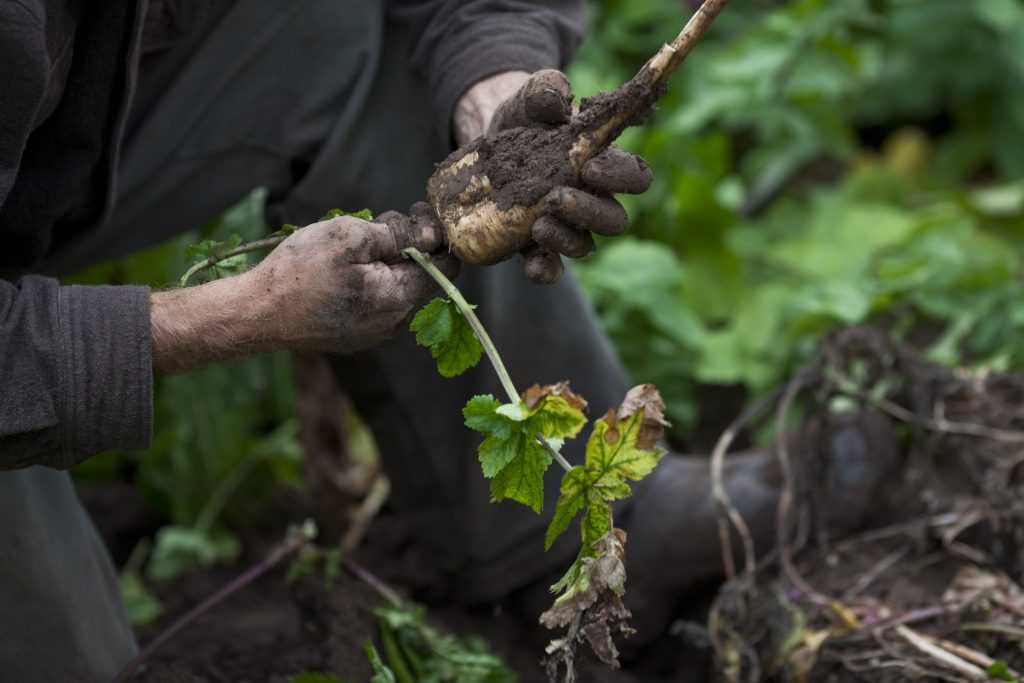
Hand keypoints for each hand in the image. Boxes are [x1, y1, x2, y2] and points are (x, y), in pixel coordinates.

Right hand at [252, 204, 455, 353]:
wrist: (257, 314)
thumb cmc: (299, 272)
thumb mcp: (348, 236)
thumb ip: (398, 234)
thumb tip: (432, 233)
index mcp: (400, 298)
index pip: (447, 267)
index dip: (438, 234)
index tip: (416, 212)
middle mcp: (395, 322)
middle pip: (420, 275)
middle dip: (407, 244)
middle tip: (376, 223)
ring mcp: (374, 333)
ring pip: (396, 287)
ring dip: (385, 261)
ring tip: (353, 245)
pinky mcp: (355, 335)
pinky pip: (376, 302)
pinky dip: (369, 280)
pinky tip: (341, 269)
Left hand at [453, 70, 652, 283]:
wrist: (487, 138)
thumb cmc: (525, 115)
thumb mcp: (532, 96)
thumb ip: (547, 89)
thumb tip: (557, 94)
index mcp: (604, 162)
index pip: (636, 177)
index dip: (621, 177)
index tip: (590, 167)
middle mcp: (592, 199)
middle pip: (614, 220)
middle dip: (590, 212)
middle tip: (557, 197)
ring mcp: (566, 225)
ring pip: (585, 246)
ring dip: (566, 238)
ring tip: (538, 225)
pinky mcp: (537, 244)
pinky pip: (551, 267)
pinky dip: (545, 270)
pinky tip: (532, 267)